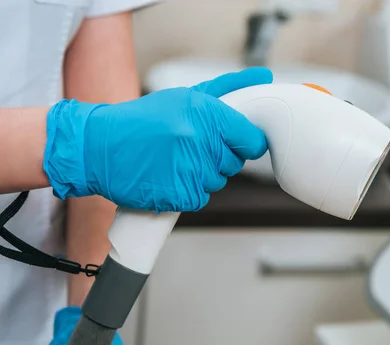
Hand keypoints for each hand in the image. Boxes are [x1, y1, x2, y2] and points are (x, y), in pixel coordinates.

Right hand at [44, 67, 272, 211]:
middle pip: (234, 163)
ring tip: (173, 160)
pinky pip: (200, 198)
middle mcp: (200, 141)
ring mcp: (190, 170)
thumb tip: (264, 75)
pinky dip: (186, 191)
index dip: (245, 144)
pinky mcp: (179, 195)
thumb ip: (229, 87)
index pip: (252, 141)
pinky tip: (168, 176)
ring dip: (201, 175)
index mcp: (206, 114)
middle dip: (217, 157)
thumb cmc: (144, 120)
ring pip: (217, 181)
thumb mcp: (186, 96)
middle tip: (189, 147)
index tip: (233, 142)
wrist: (99, 147)